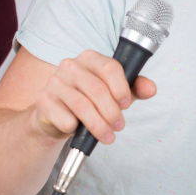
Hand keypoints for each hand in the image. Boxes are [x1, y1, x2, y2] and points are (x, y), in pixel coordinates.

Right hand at [29, 50, 156, 144]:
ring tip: (108, 136)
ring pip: (81, 105)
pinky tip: (79, 131)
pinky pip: (64, 117)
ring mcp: (54, 82)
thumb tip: (151, 89)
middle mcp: (70, 66)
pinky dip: (75, 127)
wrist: (56, 117)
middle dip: (111, 112)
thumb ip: (134, 88)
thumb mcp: (114, 93)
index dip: (121, 88)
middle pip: (97, 89)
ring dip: (98, 124)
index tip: (126, 104)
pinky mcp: (44, 101)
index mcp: (90, 58)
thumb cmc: (90, 101)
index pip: (109, 66)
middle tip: (119, 126)